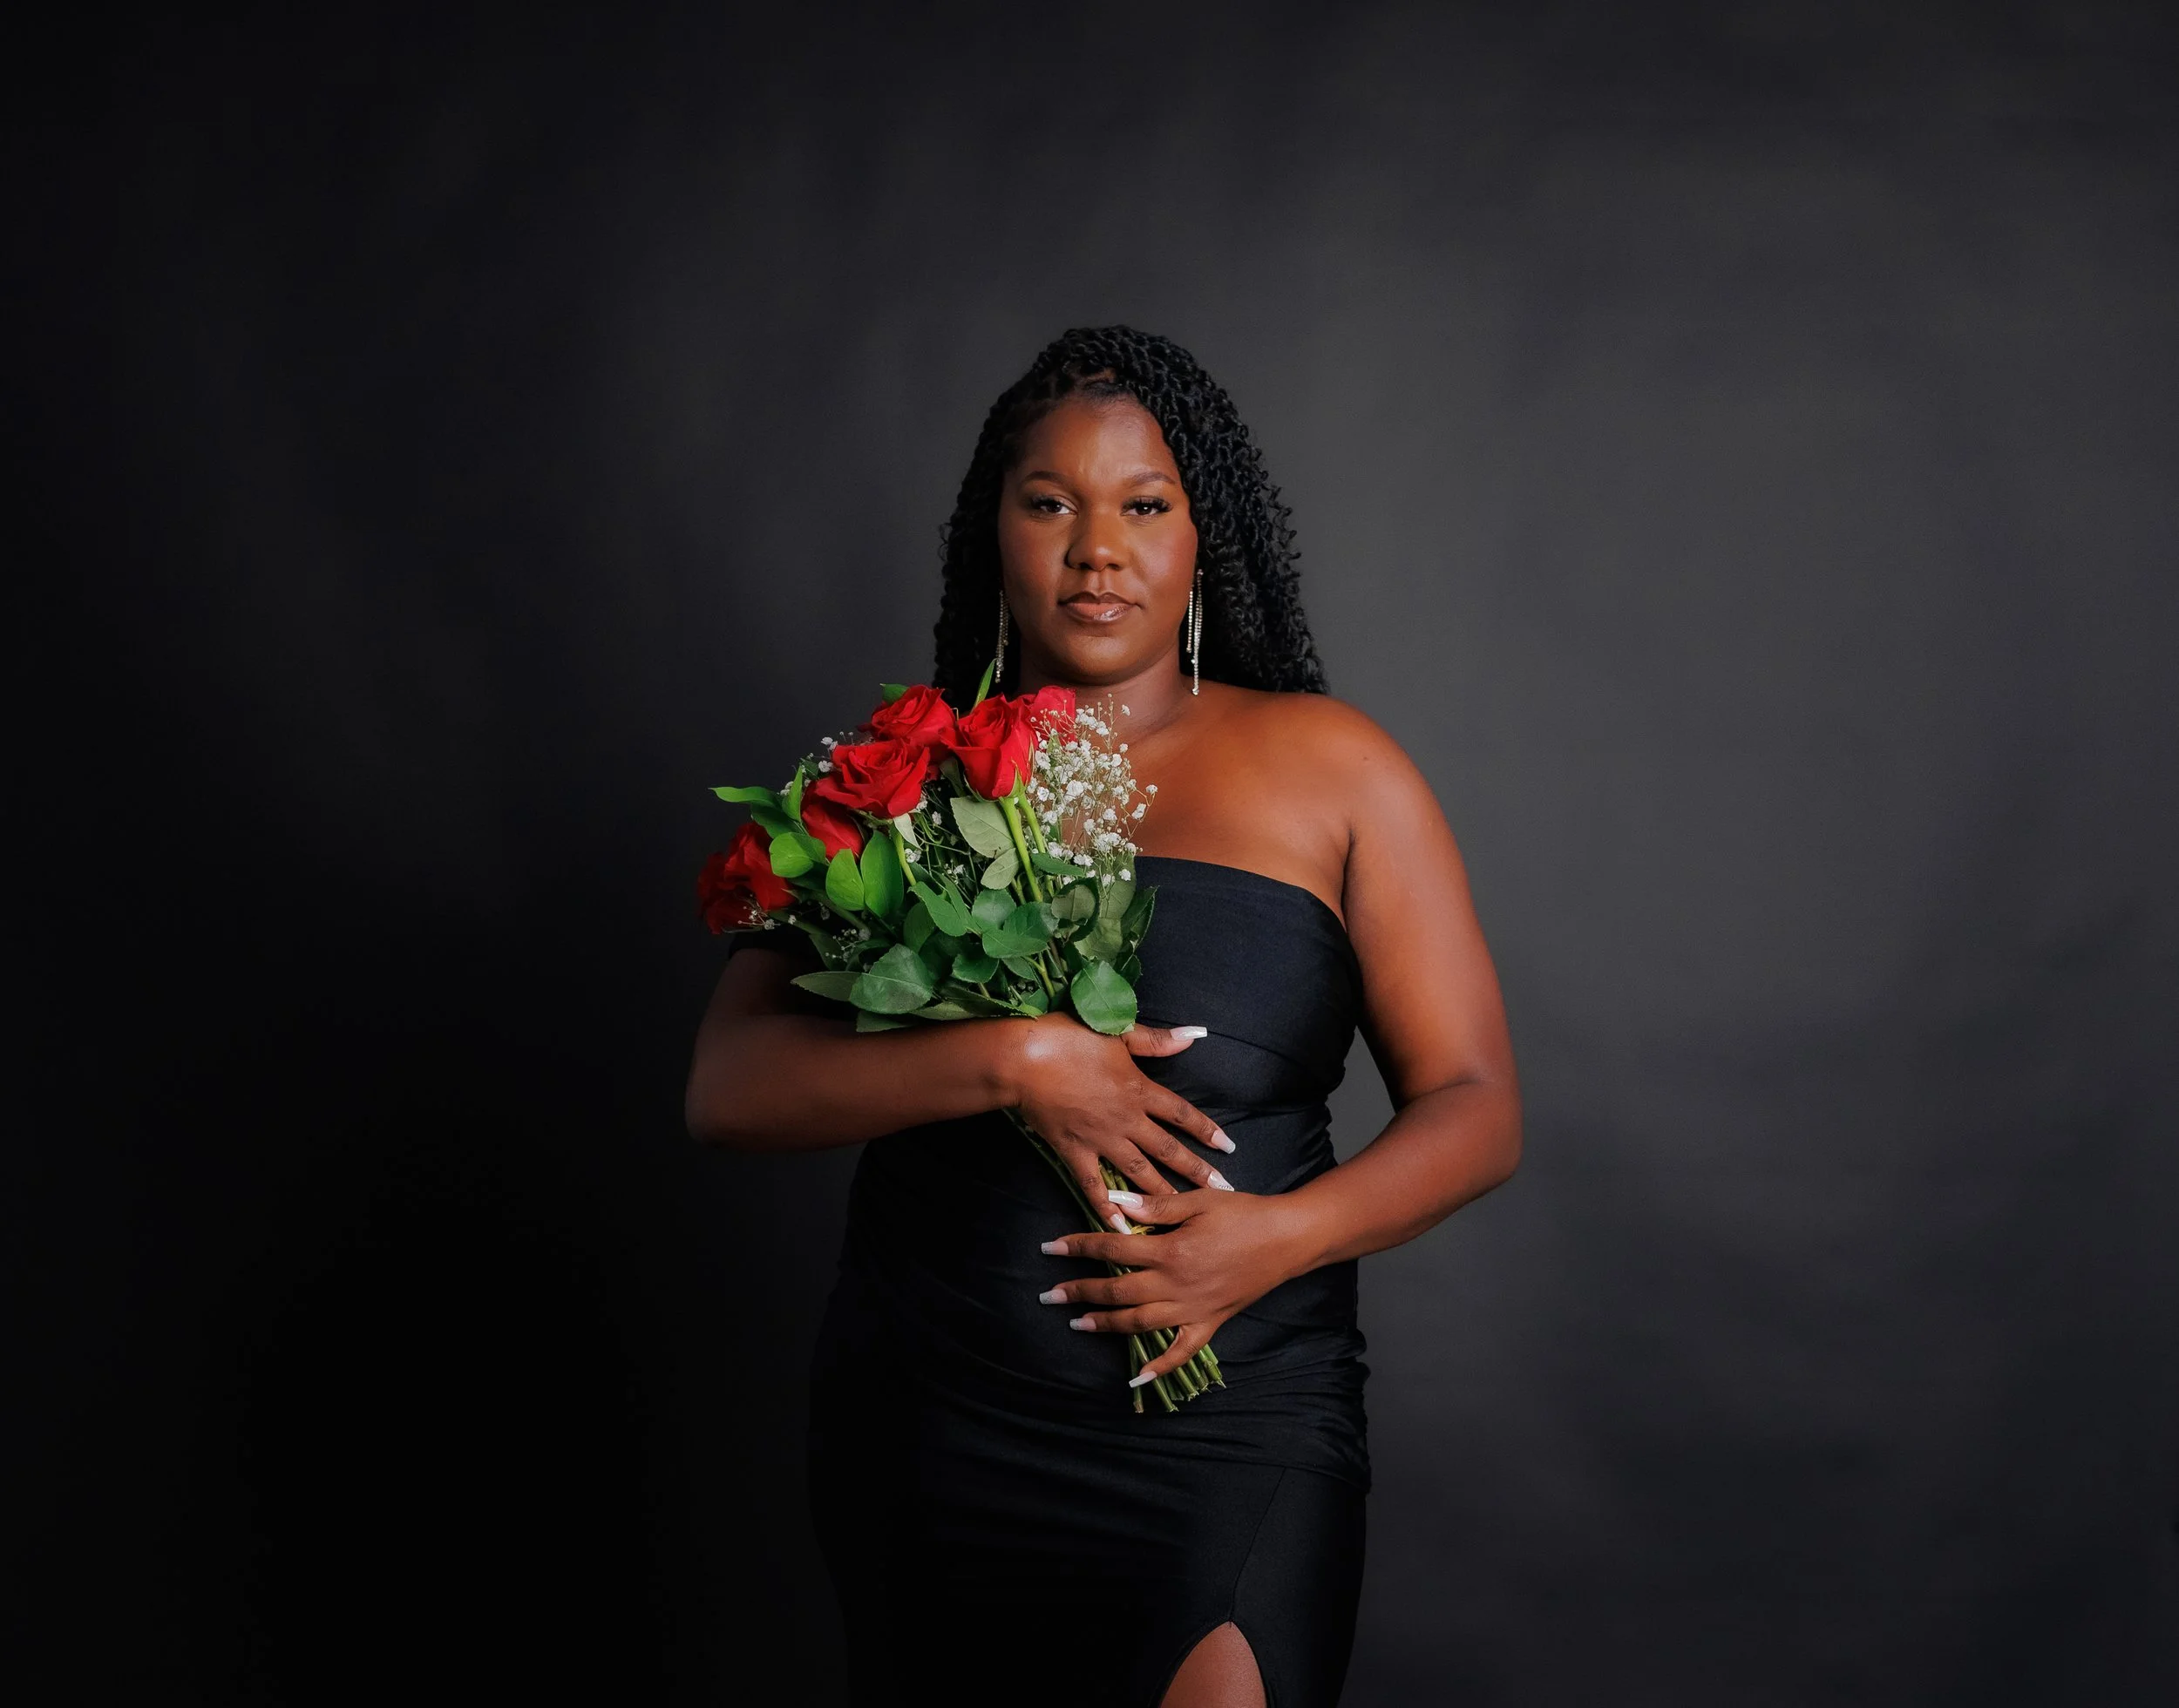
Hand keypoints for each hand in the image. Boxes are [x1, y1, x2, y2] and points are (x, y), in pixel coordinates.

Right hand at [1007, 1013, 1235, 1222]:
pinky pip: (1093, 1185)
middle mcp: (1126, 1120)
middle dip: (1196, 1170)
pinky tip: (1121, 1226)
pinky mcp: (1074, 1151)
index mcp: (1139, 1090)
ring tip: (1183, 1210)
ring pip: (1138, 1171)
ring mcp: (1100, 1139)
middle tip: (1221, 1189)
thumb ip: (1157, 1040)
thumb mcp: (1117, 1033)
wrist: (1023, 1060)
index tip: (1228, 1147)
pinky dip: (1106, 1207)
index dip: (1207, 1130)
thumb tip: (1194, 1035)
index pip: (1181, 1114)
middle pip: (1167, 1149)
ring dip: (1162, 1192)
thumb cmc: (1068, 1039)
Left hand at [1036, 1187, 1313, 1384]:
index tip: (1051, 1248)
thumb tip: (1114, 1204)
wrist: (1287, 1239)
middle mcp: (1175, 1286)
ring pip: (1140, 1324)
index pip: (1112, 1249)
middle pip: (1117, 1292)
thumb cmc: (1243, 1213)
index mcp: (1170, 1251)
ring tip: (1077, 1323)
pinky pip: (1181, 1351)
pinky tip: (1137, 1380)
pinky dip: (1159, 1368)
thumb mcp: (1198, 1201)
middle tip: (1050, 1295)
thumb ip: (1155, 1206)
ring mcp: (1192, 1309)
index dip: (1078, 1247)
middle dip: (1080, 1292)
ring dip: (1106, 1325)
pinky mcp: (1210, 1323)